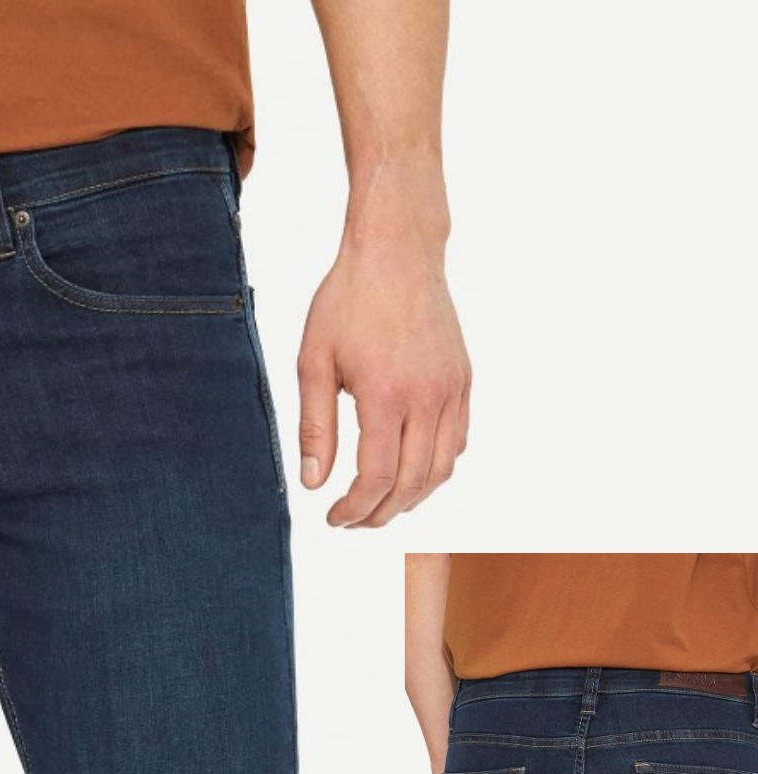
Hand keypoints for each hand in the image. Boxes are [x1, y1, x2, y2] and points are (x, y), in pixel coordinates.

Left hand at [298, 227, 469, 527]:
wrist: (398, 250)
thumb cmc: (349, 299)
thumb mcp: (314, 361)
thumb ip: (314, 427)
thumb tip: (313, 483)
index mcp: (386, 395)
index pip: (376, 479)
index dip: (354, 510)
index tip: (334, 518)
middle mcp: (427, 398)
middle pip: (411, 484)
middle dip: (380, 513)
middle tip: (353, 520)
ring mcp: (451, 390)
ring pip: (441, 471)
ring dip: (411, 498)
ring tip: (380, 504)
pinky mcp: (463, 381)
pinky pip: (457, 443)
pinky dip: (435, 469)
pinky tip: (409, 471)